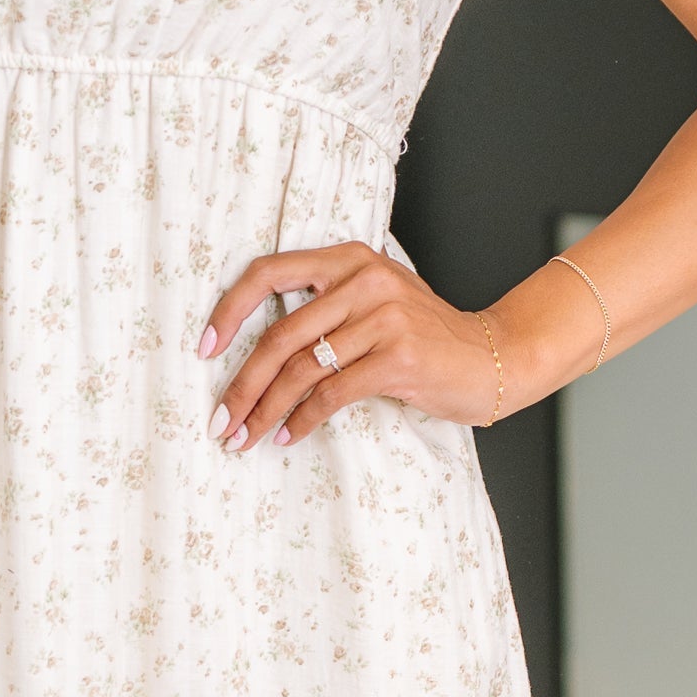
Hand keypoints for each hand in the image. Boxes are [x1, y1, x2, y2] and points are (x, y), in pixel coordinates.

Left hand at [201, 241, 530, 447]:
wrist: (492, 356)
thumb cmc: (425, 336)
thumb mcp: (375, 302)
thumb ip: (325, 308)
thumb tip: (255, 352)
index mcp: (349, 259)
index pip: (268, 272)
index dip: (228, 310)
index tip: (203, 348)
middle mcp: (364, 280)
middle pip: (279, 335)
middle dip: (241, 384)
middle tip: (220, 419)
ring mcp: (383, 318)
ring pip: (301, 369)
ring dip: (265, 410)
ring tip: (244, 437)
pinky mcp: (398, 358)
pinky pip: (332, 394)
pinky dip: (302, 420)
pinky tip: (287, 437)